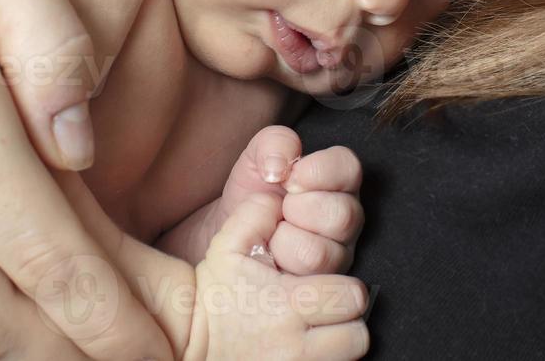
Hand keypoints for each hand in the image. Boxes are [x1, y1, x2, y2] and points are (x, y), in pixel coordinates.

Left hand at [182, 126, 364, 275]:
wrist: (229, 235)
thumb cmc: (252, 193)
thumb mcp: (257, 156)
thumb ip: (275, 143)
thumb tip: (282, 166)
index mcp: (338, 181)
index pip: (349, 168)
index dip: (318, 171)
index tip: (291, 178)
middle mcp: (346, 218)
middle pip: (343, 215)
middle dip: (300, 210)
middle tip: (282, 208)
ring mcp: (336, 255)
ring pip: (322, 253)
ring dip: (286, 242)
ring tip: (273, 235)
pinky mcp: (320, 286)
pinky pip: (306, 283)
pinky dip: (279, 267)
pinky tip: (270, 257)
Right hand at [192, 194, 367, 360]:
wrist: (187, 338)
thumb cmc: (214, 291)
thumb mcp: (228, 244)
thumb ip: (257, 212)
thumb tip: (282, 199)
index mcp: (289, 303)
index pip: (352, 297)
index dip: (347, 288)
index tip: (332, 285)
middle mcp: (296, 343)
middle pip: (358, 334)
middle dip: (348, 317)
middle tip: (331, 308)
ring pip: (348, 355)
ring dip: (340, 340)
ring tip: (321, 328)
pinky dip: (325, 356)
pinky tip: (307, 343)